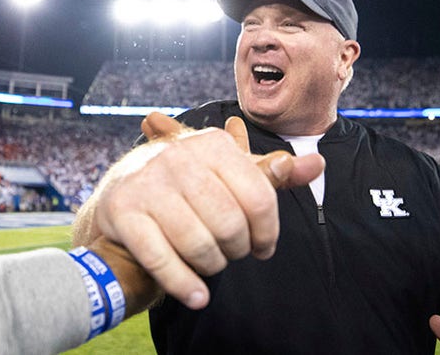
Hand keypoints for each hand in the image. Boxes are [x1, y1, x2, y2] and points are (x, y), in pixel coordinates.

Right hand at [89, 115, 324, 309]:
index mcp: (212, 145)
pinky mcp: (122, 212)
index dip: (268, 233)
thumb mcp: (227, 176)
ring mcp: (147, 183)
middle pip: (230, 224)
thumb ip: (270, 175)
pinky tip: (196, 296)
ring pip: (199, 245)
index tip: (263, 247)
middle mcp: (177, 157)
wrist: (121, 193)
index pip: (259, 198)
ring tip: (209, 264)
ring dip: (211, 267)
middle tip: (231, 254)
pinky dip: (184, 286)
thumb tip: (318, 164)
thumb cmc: (187, 188)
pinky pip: (163, 260)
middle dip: (236, 250)